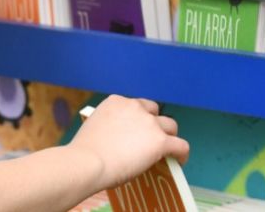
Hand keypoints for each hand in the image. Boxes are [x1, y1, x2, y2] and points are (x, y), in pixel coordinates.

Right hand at [68, 95, 189, 188]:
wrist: (87, 162)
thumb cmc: (84, 153)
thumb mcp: (94, 128)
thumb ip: (109, 127)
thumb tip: (117, 142)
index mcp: (116, 101)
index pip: (135, 106)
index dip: (138, 119)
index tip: (136, 131)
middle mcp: (134, 107)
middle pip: (154, 112)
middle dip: (154, 124)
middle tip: (151, 140)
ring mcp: (149, 123)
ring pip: (170, 126)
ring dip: (168, 136)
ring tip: (168, 151)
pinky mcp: (160, 141)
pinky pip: (180, 145)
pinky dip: (181, 154)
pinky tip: (178, 161)